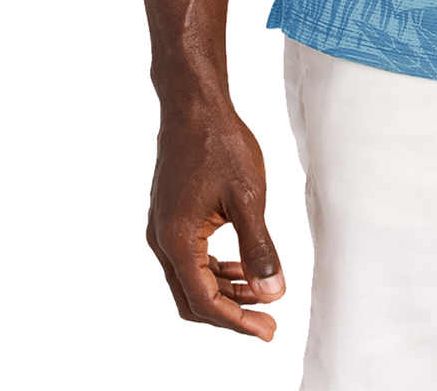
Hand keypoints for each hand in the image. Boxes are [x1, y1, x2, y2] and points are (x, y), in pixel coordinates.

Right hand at [146, 99, 285, 338]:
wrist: (194, 106)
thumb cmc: (219, 144)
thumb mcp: (248, 197)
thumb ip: (259, 248)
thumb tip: (273, 293)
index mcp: (177, 240)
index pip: (204, 300)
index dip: (237, 321)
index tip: (268, 330)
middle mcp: (163, 240)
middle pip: (193, 298)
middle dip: (231, 314)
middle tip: (267, 324)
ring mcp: (163, 229)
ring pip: (192, 279)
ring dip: (225, 292)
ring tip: (261, 296)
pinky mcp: (171, 217)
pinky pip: (191, 258)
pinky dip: (216, 269)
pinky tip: (241, 268)